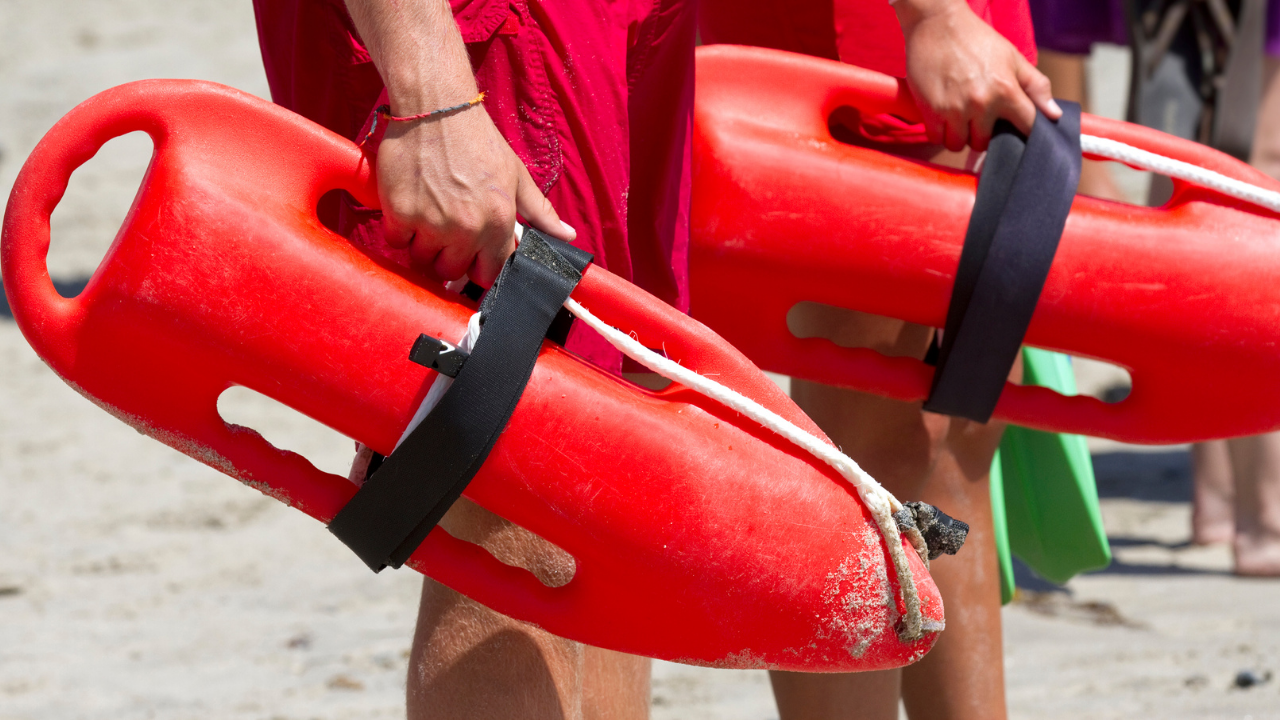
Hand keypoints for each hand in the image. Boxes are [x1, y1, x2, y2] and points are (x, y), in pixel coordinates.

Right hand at [375, 103, 573, 285]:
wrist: (438, 109)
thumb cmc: (479, 141)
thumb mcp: (517, 175)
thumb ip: (541, 212)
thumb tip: (568, 236)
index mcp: (498, 222)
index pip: (489, 274)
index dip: (479, 267)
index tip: (472, 255)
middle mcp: (466, 229)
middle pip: (451, 272)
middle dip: (449, 257)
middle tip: (446, 232)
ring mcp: (431, 223)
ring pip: (422, 260)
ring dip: (423, 246)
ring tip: (427, 219)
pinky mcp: (400, 213)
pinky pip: (396, 242)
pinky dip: (399, 231)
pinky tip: (408, 209)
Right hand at [895, 0, 1060, 150]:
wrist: (938, 23)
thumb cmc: (976, 39)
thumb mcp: (1012, 58)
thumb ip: (1036, 86)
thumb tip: (1054, 114)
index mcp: (1006, 91)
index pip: (1026, 126)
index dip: (1023, 130)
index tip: (1015, 127)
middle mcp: (981, 104)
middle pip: (983, 143)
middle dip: (981, 134)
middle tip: (977, 117)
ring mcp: (954, 109)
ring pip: (958, 144)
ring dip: (959, 135)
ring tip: (958, 118)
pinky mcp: (931, 111)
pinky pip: (937, 138)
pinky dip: (940, 132)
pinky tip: (943, 115)